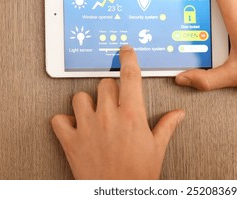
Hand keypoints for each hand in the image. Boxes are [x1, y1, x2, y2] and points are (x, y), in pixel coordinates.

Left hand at [51, 45, 184, 178]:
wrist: (118, 195)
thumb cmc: (138, 174)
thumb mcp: (157, 148)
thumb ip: (166, 125)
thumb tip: (178, 113)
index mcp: (132, 115)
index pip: (129, 76)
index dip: (128, 59)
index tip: (125, 51)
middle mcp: (108, 117)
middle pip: (104, 84)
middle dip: (111, 89)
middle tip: (115, 102)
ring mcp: (87, 127)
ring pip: (80, 97)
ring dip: (87, 102)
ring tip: (94, 113)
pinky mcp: (70, 141)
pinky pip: (58, 119)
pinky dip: (64, 121)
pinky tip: (74, 126)